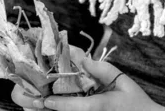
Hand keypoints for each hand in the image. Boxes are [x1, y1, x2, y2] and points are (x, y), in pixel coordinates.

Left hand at [11, 56, 164, 110]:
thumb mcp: (122, 81)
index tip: (46, 99)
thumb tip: (82, 58)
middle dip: (46, 107)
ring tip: (35, 100)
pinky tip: (50, 104)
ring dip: (49, 109)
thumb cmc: (135, 101)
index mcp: (97, 107)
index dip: (58, 103)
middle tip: (29, 98)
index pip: (73, 108)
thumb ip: (102, 69)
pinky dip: (59, 109)